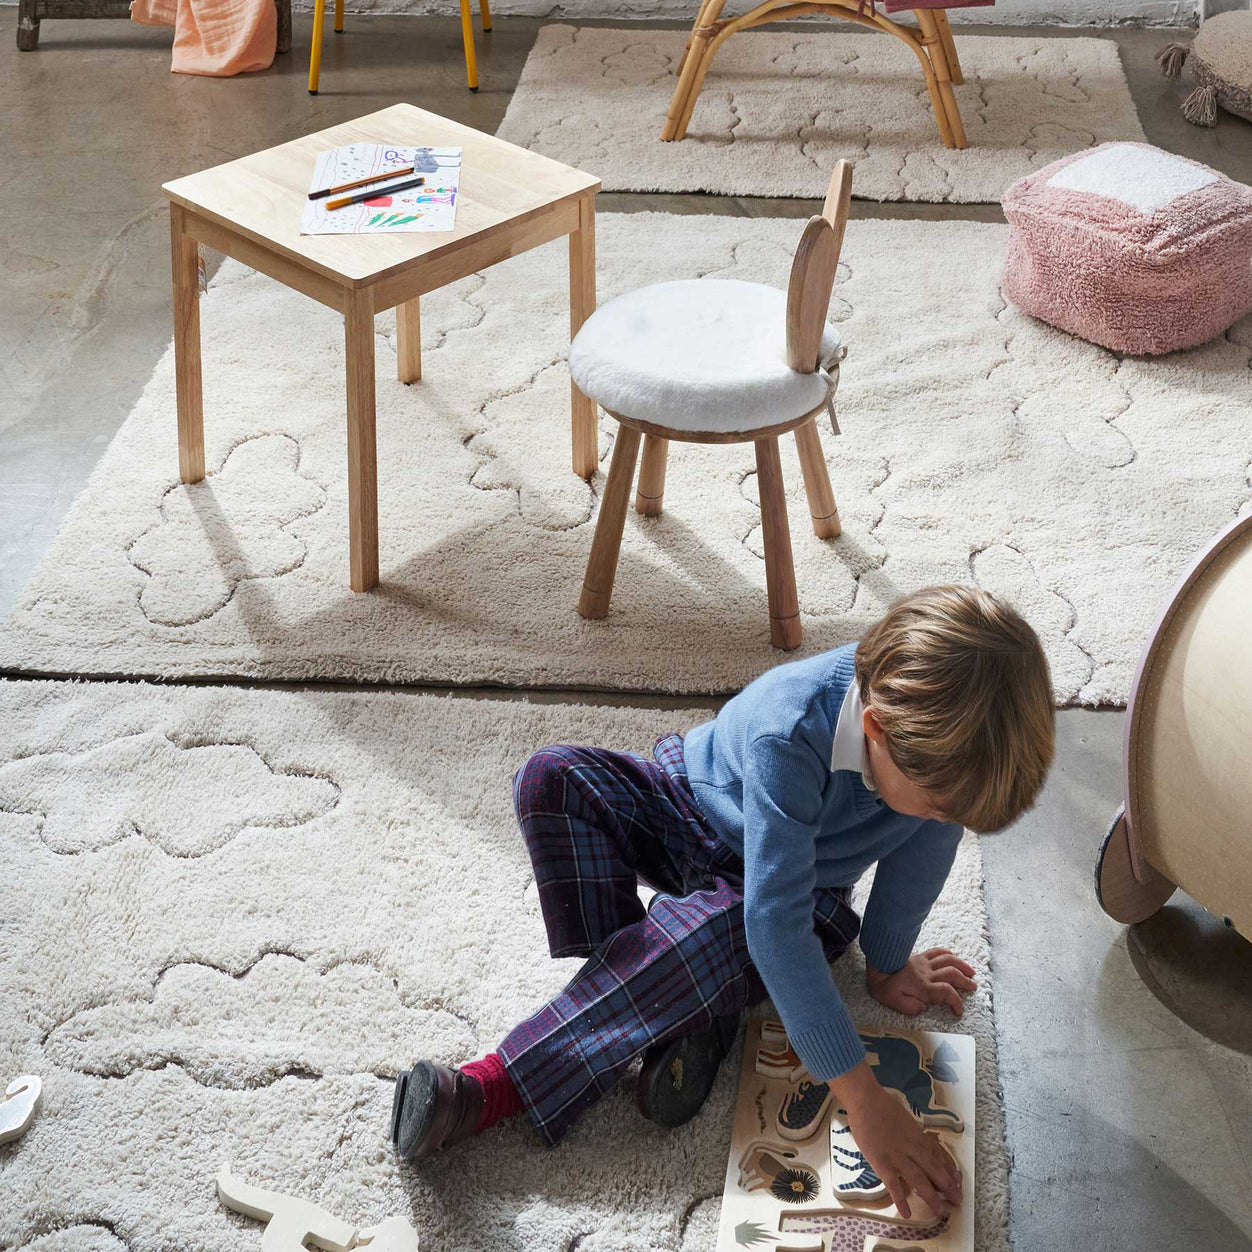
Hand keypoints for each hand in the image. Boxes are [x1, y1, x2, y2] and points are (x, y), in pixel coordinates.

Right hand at [836, 1066, 961, 1217]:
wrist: (865, 1099)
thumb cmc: (882, 1105)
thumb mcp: (904, 1118)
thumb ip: (911, 1133)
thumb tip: (919, 1143)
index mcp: (918, 1136)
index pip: (938, 1156)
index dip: (949, 1170)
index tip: (957, 1181)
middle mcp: (912, 1148)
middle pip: (934, 1170)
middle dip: (947, 1187)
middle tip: (957, 1200)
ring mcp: (898, 1157)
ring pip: (919, 1180)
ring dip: (931, 1197)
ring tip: (940, 1212)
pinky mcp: (882, 1163)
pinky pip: (893, 1185)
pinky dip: (900, 1200)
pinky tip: (907, 1213)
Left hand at [866, 948, 975, 1017]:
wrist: (874, 965)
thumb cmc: (883, 986)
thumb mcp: (893, 1002)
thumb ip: (911, 1008)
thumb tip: (924, 1007)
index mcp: (922, 986)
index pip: (946, 992)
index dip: (956, 1002)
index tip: (958, 1011)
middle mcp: (926, 973)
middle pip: (952, 974)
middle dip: (965, 982)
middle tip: (973, 988)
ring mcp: (924, 963)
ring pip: (948, 960)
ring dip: (962, 966)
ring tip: (972, 973)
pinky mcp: (920, 956)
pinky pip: (937, 951)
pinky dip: (949, 953)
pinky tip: (955, 957)